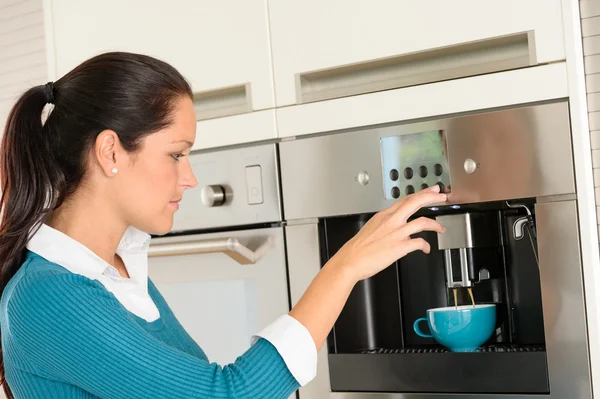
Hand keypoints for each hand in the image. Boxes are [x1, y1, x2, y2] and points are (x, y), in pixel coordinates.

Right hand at [329, 185, 446, 281]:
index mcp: (384, 215)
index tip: (431, 190)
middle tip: (442, 196)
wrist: (351, 260)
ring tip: (441, 227)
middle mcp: (392, 221)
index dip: (421, 194)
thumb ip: (387, 224)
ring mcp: (397, 233)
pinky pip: (419, 243)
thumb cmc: (359, 247)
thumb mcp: (372, 227)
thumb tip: (398, 228)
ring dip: (435, 224)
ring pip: (422, 222)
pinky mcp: (400, 247)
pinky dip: (426, 245)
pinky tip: (426, 248)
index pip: (406, 199)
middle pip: (415, 203)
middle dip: (431, 197)